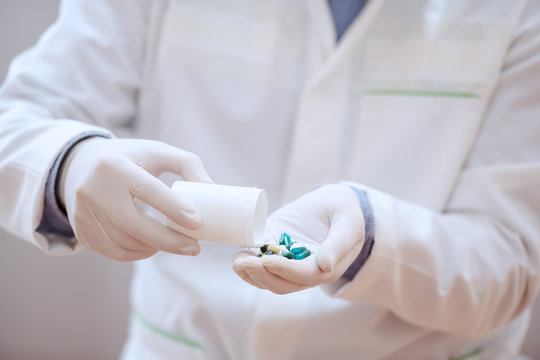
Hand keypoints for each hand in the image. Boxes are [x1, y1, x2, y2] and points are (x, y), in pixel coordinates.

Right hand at [59, 137, 212, 260]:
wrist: (78, 166)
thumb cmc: (128, 159)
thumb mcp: (157, 152)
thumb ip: (188, 165)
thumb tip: (213, 188)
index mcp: (115, 166)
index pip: (148, 191)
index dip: (174, 209)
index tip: (197, 223)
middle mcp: (94, 190)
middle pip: (135, 225)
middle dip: (169, 241)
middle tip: (194, 248)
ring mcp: (84, 214)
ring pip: (126, 243)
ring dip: (155, 248)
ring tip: (175, 243)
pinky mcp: (82, 231)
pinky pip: (114, 252)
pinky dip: (138, 253)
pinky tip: (153, 247)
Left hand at [232, 184, 364, 293]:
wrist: (334, 203)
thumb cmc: (346, 213)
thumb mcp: (348, 224)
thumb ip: (338, 243)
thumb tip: (325, 265)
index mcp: (327, 268)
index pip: (304, 275)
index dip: (285, 270)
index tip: (267, 260)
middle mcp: (306, 271)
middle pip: (282, 284)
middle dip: (261, 275)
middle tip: (244, 262)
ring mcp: (289, 263)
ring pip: (268, 280)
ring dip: (251, 274)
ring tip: (237, 262)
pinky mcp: (276, 251)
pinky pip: (261, 266)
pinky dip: (248, 266)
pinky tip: (238, 259)